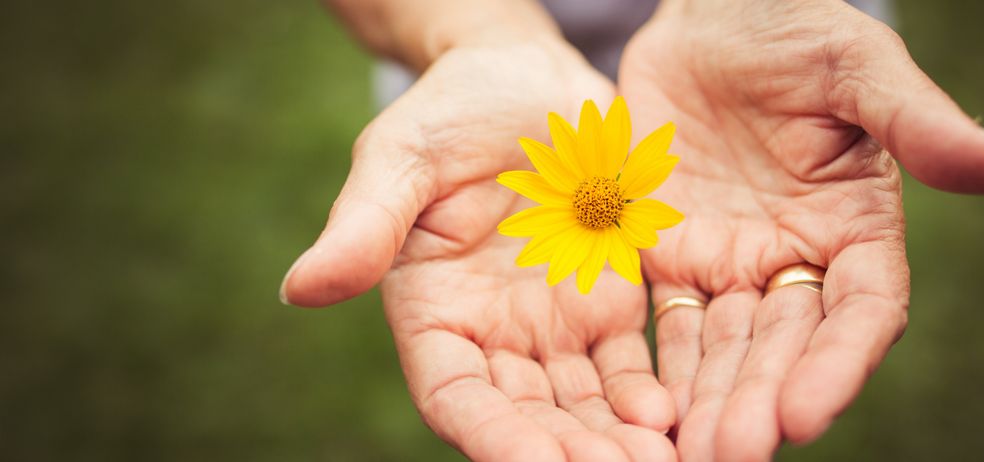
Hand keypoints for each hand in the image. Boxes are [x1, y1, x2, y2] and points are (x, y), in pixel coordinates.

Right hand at [281, 40, 675, 461]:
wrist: (526, 77)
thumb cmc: (451, 110)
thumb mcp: (399, 157)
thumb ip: (365, 225)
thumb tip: (302, 289)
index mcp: (433, 312)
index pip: (455, 394)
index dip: (491, 435)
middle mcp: (493, 334)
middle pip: (527, 415)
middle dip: (569, 452)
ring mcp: (553, 324)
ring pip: (582, 403)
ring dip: (614, 440)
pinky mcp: (607, 302)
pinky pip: (628, 362)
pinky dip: (647, 393)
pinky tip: (672, 413)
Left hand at [617, 0, 983, 459]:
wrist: (706, 18)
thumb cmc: (790, 30)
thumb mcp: (854, 66)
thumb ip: (918, 121)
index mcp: (854, 229)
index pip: (860, 312)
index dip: (837, 364)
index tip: (805, 413)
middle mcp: (794, 260)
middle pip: (784, 346)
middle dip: (761, 401)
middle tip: (732, 454)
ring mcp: (729, 264)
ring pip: (723, 348)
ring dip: (707, 402)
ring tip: (687, 454)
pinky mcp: (669, 256)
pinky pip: (663, 321)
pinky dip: (656, 366)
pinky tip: (641, 410)